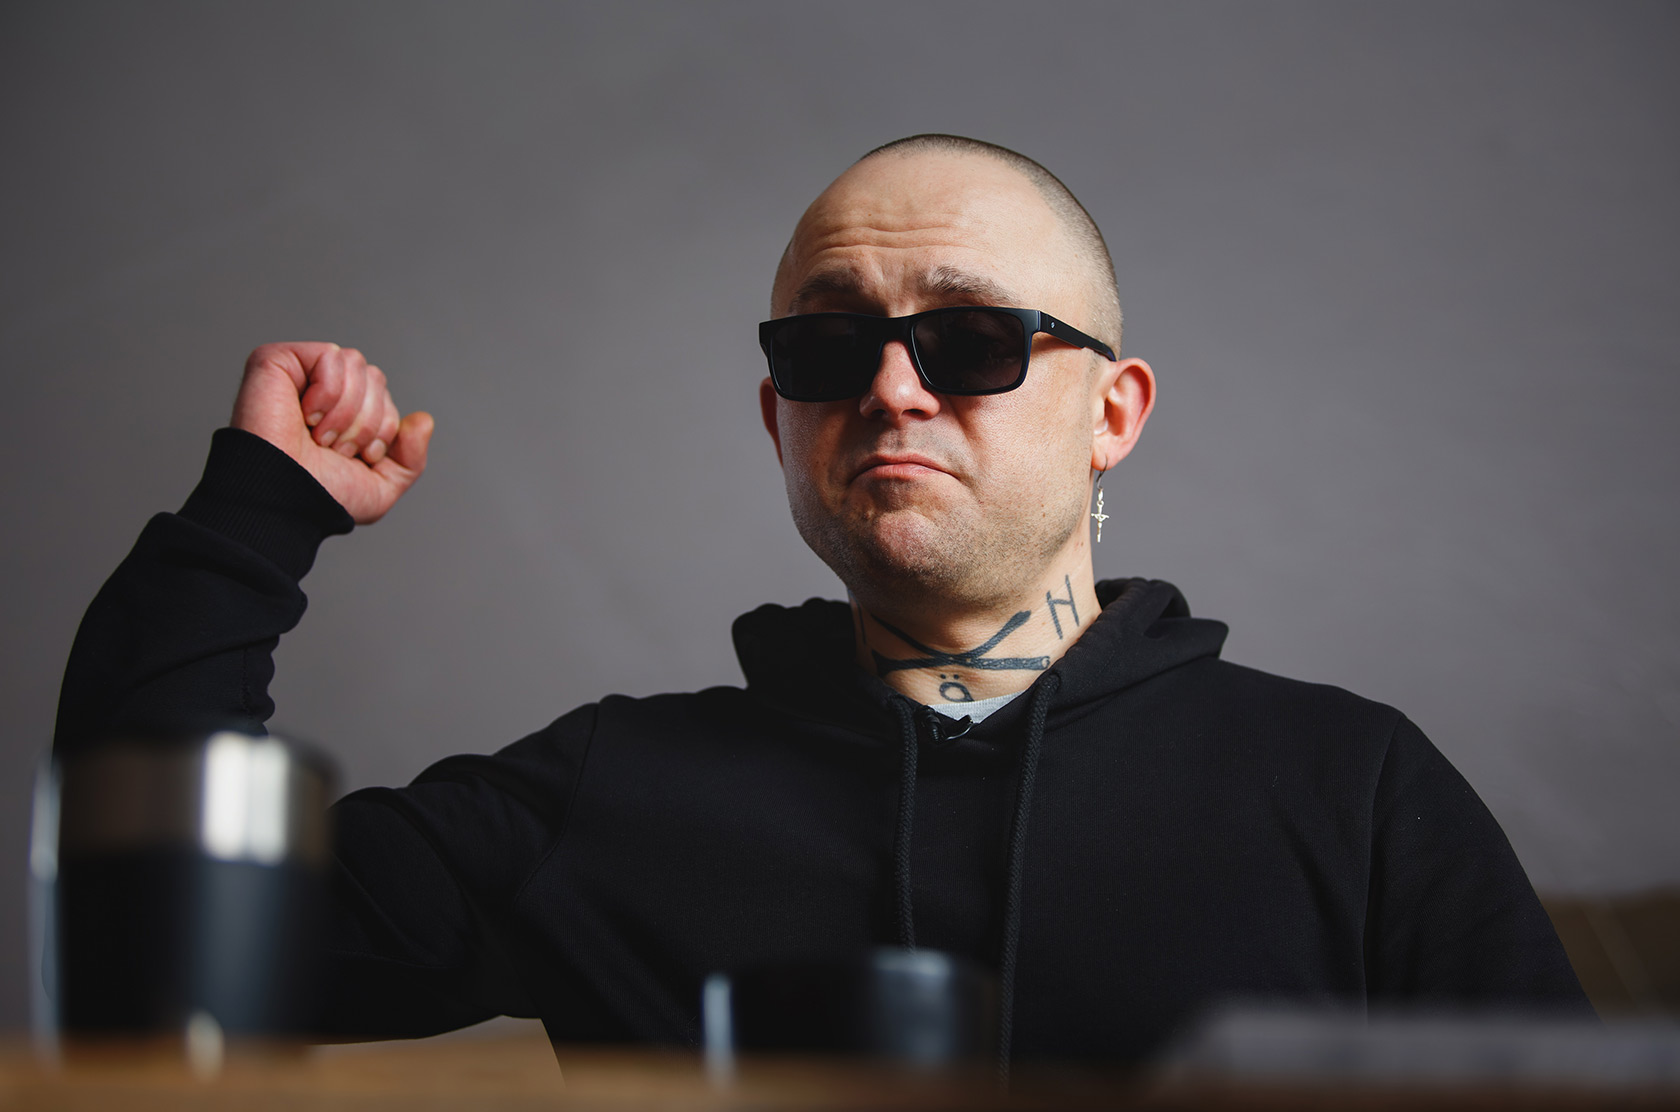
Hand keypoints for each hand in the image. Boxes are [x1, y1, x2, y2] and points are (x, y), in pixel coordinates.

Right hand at [231, 342, 433, 524]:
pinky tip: (306, 416)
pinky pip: (331, 357)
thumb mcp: (381, 487)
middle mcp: (319, 390)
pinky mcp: (276, 361)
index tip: (359, 457)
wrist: (285, 500)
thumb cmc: (322, 496)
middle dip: (367, 421)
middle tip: (334, 448)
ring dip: (347, 412)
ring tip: (319, 437)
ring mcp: (297, 374)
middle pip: (374, 376)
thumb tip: (423, 419)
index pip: (384, 395)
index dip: (383, 428)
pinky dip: (328, 394)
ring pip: (357, 364)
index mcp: (341, 413)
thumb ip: (411, 458)